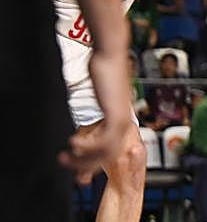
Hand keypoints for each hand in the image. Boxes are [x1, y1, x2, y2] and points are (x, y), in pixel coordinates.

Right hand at [59, 48, 129, 182]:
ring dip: (83, 159)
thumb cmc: (106, 69)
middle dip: (87, 166)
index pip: (112, 149)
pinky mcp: (116, 114)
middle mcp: (126, 121)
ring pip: (106, 152)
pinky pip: (103, 141)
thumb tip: (98, 111)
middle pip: (110, 156)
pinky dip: (87, 147)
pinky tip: (73, 143)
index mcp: (123, 118)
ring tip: (65, 157)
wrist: (111, 53)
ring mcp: (123, 119)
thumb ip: (103, 105)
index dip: (95, 161)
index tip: (79, 167)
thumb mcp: (104, 93)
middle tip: (68, 168)